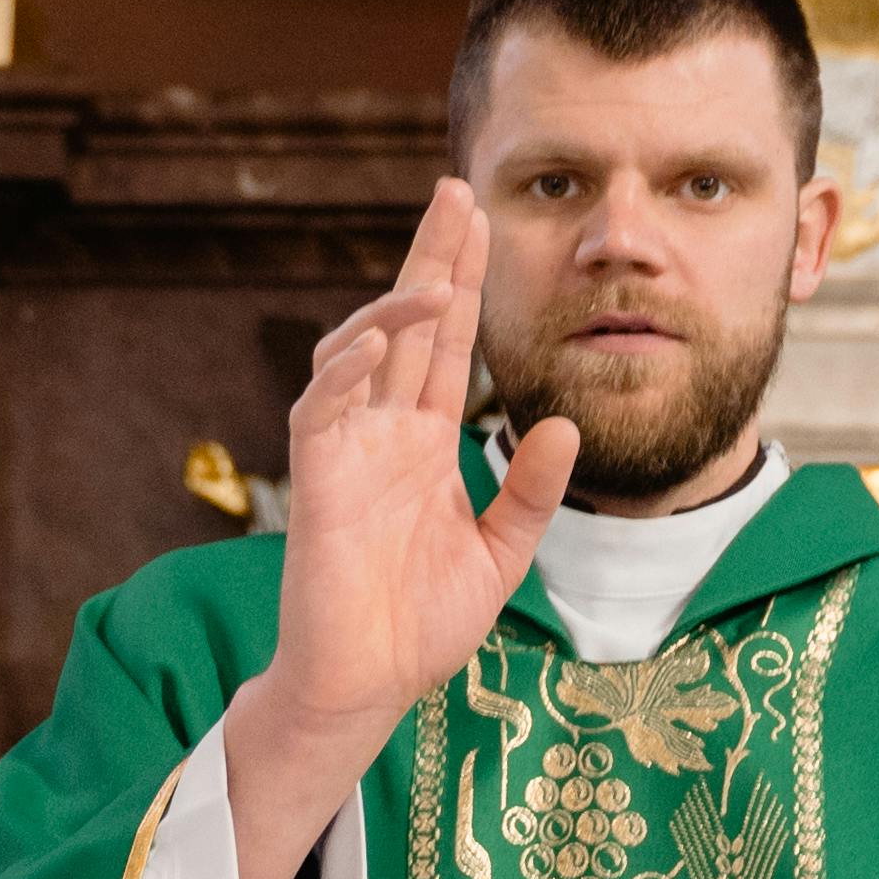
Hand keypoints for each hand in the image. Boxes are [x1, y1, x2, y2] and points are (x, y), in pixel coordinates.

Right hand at [217, 182, 573, 878]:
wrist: (368, 687)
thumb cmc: (422, 627)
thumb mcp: (502, 554)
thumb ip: (533, 493)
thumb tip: (562, 422)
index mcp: (424, 444)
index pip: (448, 344)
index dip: (462, 281)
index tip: (481, 219)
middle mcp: (382, 434)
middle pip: (406, 326)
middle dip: (430, 259)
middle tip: (456, 191)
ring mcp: (345, 453)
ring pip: (359, 354)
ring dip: (393, 310)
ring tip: (434, 275)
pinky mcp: (316, 483)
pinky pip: (322, 411)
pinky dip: (345, 373)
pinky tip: (376, 344)